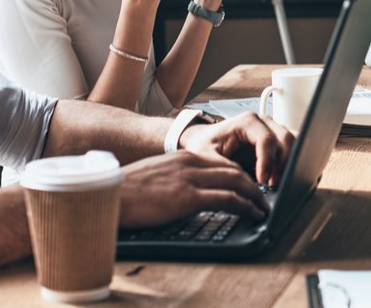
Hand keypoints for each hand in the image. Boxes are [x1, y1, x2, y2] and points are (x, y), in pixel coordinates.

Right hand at [118, 151, 268, 227]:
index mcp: (182, 156)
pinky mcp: (188, 197)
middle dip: (252, 183)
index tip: (248, 185)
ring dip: (255, 195)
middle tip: (262, 196)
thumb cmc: (125, 191)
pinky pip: (228, 199)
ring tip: (263, 207)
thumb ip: (175, 178)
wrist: (107, 195)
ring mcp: (190, 178)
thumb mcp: (155, 176)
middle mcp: (190, 162)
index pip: (221, 161)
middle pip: (234, 169)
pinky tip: (254, 213)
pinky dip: (246, 206)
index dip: (239, 174)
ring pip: (237, 181)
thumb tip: (185, 192)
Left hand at [180, 112, 294, 186]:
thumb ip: (225, 168)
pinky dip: (290, 161)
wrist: (203, 140)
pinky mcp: (276, 140)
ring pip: (293, 142)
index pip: (267, 140)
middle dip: (282, 164)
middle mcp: (263, 122)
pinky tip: (277, 176)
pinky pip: (292, 147)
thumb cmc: (204, 145)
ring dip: (288, 163)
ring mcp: (272, 129)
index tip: (263, 181)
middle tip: (271, 185)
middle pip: (286, 139)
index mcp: (247, 121)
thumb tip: (243, 183)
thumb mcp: (207, 157)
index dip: (267, 162)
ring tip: (274, 182)